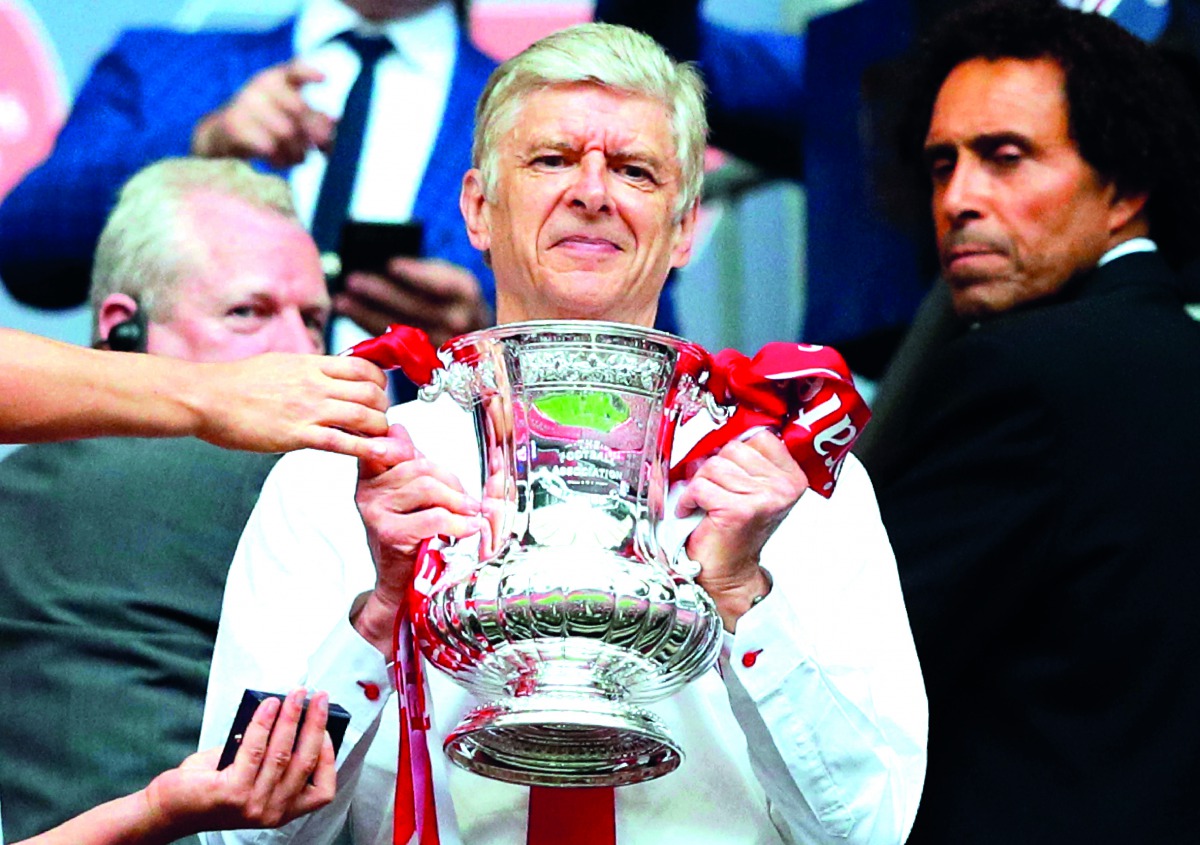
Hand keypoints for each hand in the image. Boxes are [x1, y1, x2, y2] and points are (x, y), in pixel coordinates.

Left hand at [141, 689, 335, 835]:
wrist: (170, 809)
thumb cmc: (210, 789)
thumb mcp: (252, 778)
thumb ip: (272, 756)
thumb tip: (289, 714)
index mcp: (282, 810)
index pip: (322, 790)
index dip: (328, 756)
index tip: (327, 729)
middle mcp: (272, 811)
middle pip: (305, 762)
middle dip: (315, 723)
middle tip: (318, 697)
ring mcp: (253, 804)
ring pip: (282, 752)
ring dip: (291, 717)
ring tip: (294, 695)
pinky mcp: (231, 792)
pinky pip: (254, 749)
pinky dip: (263, 722)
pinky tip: (268, 705)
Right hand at [189, 353, 390, 459]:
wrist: (206, 397)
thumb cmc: (236, 383)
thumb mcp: (280, 364)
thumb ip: (307, 371)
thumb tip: (325, 374)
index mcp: (311, 364)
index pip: (363, 367)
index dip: (380, 382)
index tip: (380, 393)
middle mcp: (315, 384)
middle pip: (371, 392)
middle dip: (383, 408)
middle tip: (379, 420)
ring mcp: (308, 409)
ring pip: (364, 416)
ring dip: (379, 429)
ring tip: (379, 438)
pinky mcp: (297, 435)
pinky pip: (342, 442)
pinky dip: (367, 449)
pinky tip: (381, 456)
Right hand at [191, 59, 332, 167]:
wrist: (224, 136)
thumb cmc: (268, 125)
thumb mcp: (294, 118)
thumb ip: (317, 120)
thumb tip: (335, 123)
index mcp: (279, 78)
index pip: (294, 70)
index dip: (308, 73)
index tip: (324, 80)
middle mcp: (262, 86)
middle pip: (299, 108)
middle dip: (314, 132)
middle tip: (318, 146)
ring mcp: (246, 102)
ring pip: (285, 131)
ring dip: (297, 151)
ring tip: (296, 158)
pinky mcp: (234, 124)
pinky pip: (267, 145)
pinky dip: (279, 159)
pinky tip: (278, 161)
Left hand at [336, 257, 492, 346]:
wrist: (466, 323)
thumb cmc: (446, 292)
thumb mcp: (442, 273)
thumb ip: (417, 270)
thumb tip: (378, 264)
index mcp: (465, 291)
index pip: (442, 284)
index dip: (416, 274)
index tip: (391, 264)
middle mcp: (460, 320)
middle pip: (417, 308)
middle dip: (382, 294)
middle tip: (353, 280)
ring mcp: (443, 343)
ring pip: (402, 328)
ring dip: (367, 313)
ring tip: (342, 299)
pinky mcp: (425, 358)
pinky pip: (393, 343)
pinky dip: (369, 326)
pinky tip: (350, 313)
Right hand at [352, 424, 484, 652]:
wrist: (401, 584)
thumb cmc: (408, 539)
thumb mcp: (407, 494)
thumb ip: (408, 462)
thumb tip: (400, 429)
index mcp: (369, 475)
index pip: (391, 443)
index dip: (410, 446)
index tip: (426, 459)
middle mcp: (368, 491)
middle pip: (420, 465)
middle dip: (451, 481)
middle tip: (466, 500)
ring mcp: (376, 512)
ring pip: (428, 487)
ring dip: (458, 501)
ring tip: (470, 513)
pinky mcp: (391, 533)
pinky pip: (434, 517)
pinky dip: (458, 522)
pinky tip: (468, 528)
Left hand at [677, 431, 808, 630]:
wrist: (728, 572)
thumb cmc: (735, 532)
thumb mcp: (751, 490)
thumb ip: (747, 460)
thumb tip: (720, 430)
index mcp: (792, 478)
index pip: (760, 436)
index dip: (735, 450)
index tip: (727, 467)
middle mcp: (783, 487)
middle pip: (733, 448)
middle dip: (714, 467)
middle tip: (713, 489)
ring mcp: (763, 498)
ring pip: (714, 465)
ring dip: (700, 483)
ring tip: (704, 501)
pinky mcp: (738, 510)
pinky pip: (701, 485)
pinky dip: (689, 498)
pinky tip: (694, 510)